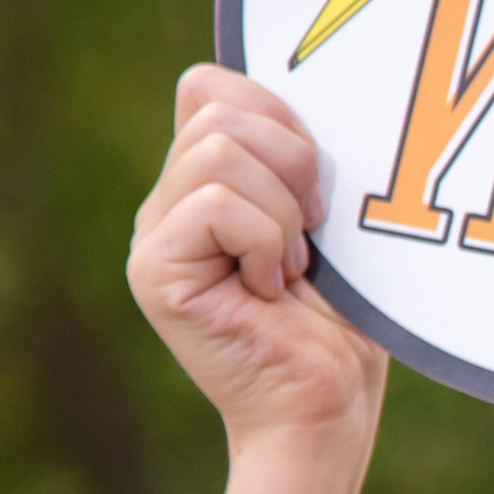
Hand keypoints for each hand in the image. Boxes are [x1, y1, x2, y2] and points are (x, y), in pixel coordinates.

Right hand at [127, 66, 388, 493]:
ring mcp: (154, 238)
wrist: (327, 410)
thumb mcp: (328, 220)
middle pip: (217, 109)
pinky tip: (271, 289)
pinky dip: (264, 240)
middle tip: (312, 234)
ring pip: (216, 153)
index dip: (276, 114)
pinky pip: (214, 203)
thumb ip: (293, 155)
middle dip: (291, 161)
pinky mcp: (154, 272)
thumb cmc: (339, 326)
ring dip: (280, 210)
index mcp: (204, 185)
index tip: (315, 187)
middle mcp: (168, 206)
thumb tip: (290, 83)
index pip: (211, 87)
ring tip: (291, 269)